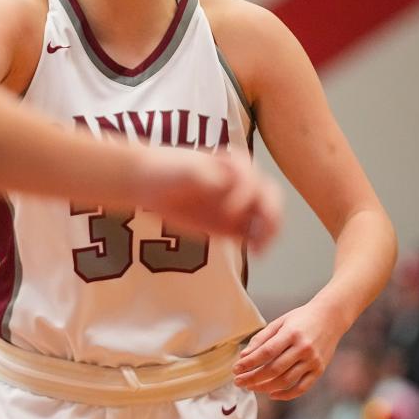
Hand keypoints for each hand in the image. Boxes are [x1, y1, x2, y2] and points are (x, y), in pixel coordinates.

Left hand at [141, 149, 281, 251]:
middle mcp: (240, 183)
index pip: (253, 178)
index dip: (246, 195)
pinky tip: (255, 253)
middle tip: (264, 232)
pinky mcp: (229, 225)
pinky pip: (252, 233)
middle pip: (270, 195)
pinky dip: (258, 242)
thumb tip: (223, 184)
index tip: (229, 210)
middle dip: (271, 213)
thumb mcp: (183, 169)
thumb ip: (203, 176)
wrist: (147, 182)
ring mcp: (237, 204)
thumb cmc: (166, 169)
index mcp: (233, 165)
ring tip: (261, 248)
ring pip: (266, 216)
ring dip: (269, 230)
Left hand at [232, 301, 344, 399]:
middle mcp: (303, 348)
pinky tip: (271, 394)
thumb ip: (261, 339)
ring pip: (286, 381)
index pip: (266, 352)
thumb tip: (244, 356)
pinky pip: (302, 388)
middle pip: (274, 369)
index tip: (235, 369)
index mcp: (291, 334)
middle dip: (253, 378)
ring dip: (265, 387)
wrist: (330, 318)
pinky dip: (286, 395)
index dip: (249, 363)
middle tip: (239, 382)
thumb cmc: (301, 318)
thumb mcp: (279, 322)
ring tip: (251, 387)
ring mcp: (313, 361)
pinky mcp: (319, 370)